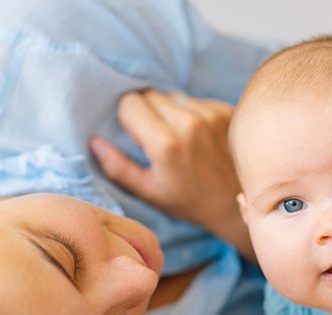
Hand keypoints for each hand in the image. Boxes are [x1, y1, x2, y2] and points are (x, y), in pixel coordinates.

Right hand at [90, 90, 254, 259]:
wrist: (237, 203)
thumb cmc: (190, 201)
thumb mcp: (150, 192)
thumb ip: (118, 167)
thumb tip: (94, 142)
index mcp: (165, 144)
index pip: (130, 103)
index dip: (128, 117)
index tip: (135, 134)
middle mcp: (188, 123)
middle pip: (150, 94)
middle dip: (147, 112)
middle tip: (155, 137)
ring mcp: (209, 114)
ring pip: (172, 95)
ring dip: (169, 111)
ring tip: (179, 138)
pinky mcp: (224, 110)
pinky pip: (195, 100)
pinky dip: (191, 113)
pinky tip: (198, 136)